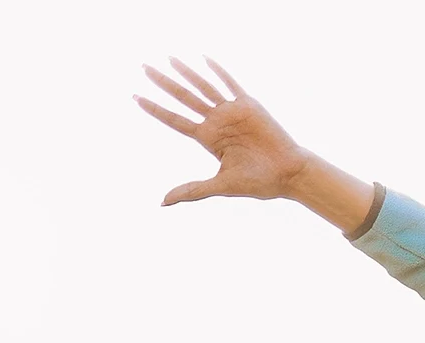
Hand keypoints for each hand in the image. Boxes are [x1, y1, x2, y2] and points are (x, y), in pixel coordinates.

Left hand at [134, 57, 311, 206]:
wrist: (288, 173)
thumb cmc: (258, 182)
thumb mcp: (220, 186)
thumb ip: (192, 190)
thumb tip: (163, 203)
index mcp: (208, 139)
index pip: (174, 120)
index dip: (155, 108)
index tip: (135, 96)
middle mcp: (216, 122)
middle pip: (183, 98)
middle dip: (163, 83)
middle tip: (144, 67)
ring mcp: (231, 112)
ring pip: (203, 87)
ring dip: (185, 72)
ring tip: (168, 58)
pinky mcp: (249, 106)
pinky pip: (230, 84)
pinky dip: (218, 71)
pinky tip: (204, 59)